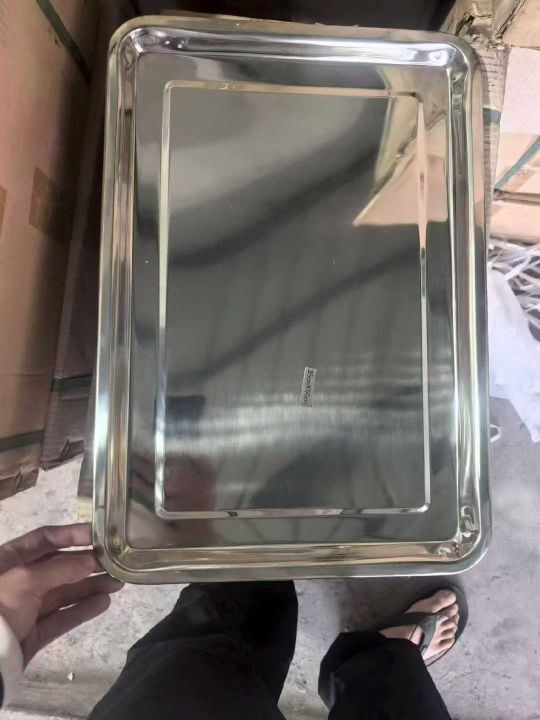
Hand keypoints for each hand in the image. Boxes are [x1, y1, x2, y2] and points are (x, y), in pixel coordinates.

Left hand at [0, 523, 122, 663]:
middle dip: (87, 564)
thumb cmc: (0, 605)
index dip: (71, 535)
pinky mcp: (34, 632)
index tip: (98, 535)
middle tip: (115, 562)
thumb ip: (62, 568)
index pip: (44, 539)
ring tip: (118, 583)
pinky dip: (83, 610)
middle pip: (59, 566)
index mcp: (9, 560)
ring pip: (65, 592)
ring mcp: (27, 607)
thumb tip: (92, 561)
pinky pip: (62, 617)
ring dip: (91, 586)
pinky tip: (104, 602)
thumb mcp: (26, 579)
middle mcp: (19, 580)